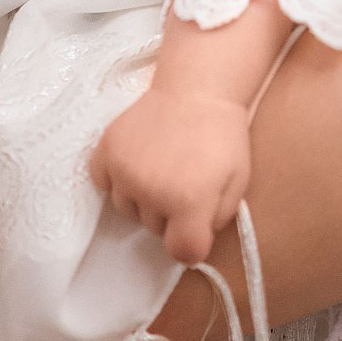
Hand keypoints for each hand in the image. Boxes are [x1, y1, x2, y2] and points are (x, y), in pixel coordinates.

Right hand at [89, 88, 252, 265]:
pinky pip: (103, 185)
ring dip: (143, 198)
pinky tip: (137, 161)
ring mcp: (124, 173)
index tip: (195, 223)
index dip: (192, 241)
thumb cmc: (223, 136)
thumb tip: (195, 243)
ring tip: (162, 168)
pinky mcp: (105, 154)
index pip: (182, 252)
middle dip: (170, 214)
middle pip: (155, 228)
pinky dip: (117, 179)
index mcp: (189, 202)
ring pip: (128, 209)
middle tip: (184, 180)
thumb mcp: (237, 180)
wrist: (197, 88)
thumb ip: (218, 219)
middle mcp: (152, 193)